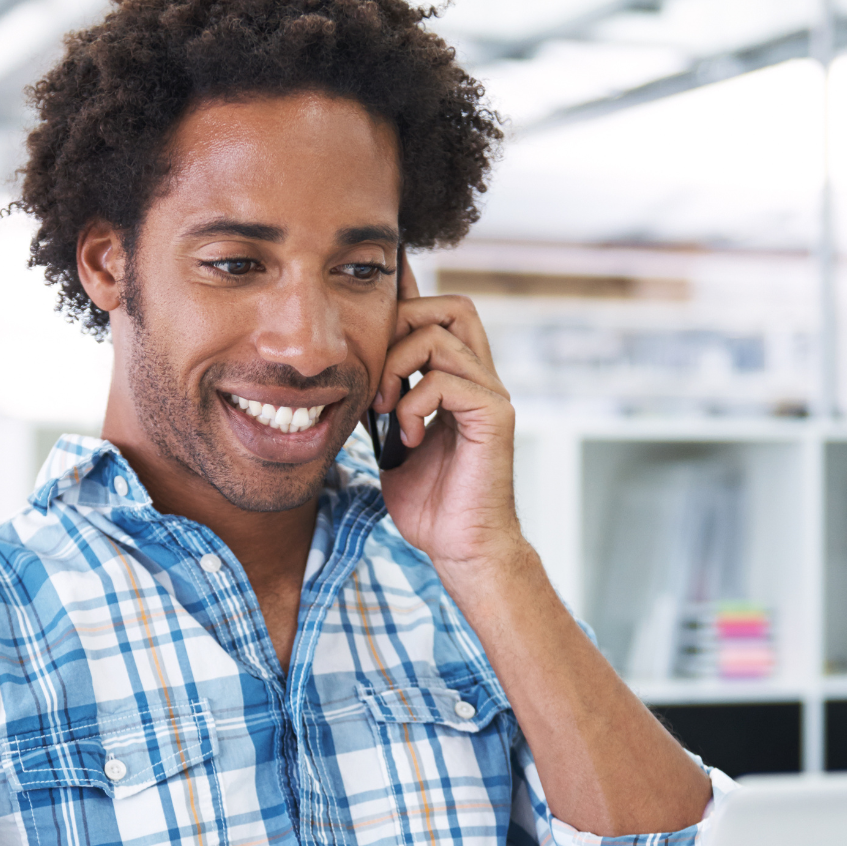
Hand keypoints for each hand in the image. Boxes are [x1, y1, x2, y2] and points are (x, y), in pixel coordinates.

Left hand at [374, 253, 522, 570]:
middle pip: (450, 306)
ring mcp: (491, 394)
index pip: (440, 314)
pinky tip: (407, 438)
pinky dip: (412, 404)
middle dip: (401, 327)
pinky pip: (444, 380)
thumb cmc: (429, 501)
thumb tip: (352, 370)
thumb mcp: (390, 439)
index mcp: (459, 379)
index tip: (369, 303)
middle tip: (377, 375)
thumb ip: (384, 400)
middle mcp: (481, 378)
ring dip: (396, 368)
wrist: (461, 546)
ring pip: (439, 335)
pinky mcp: (494, 415)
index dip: (408, 299)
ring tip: (384, 409)